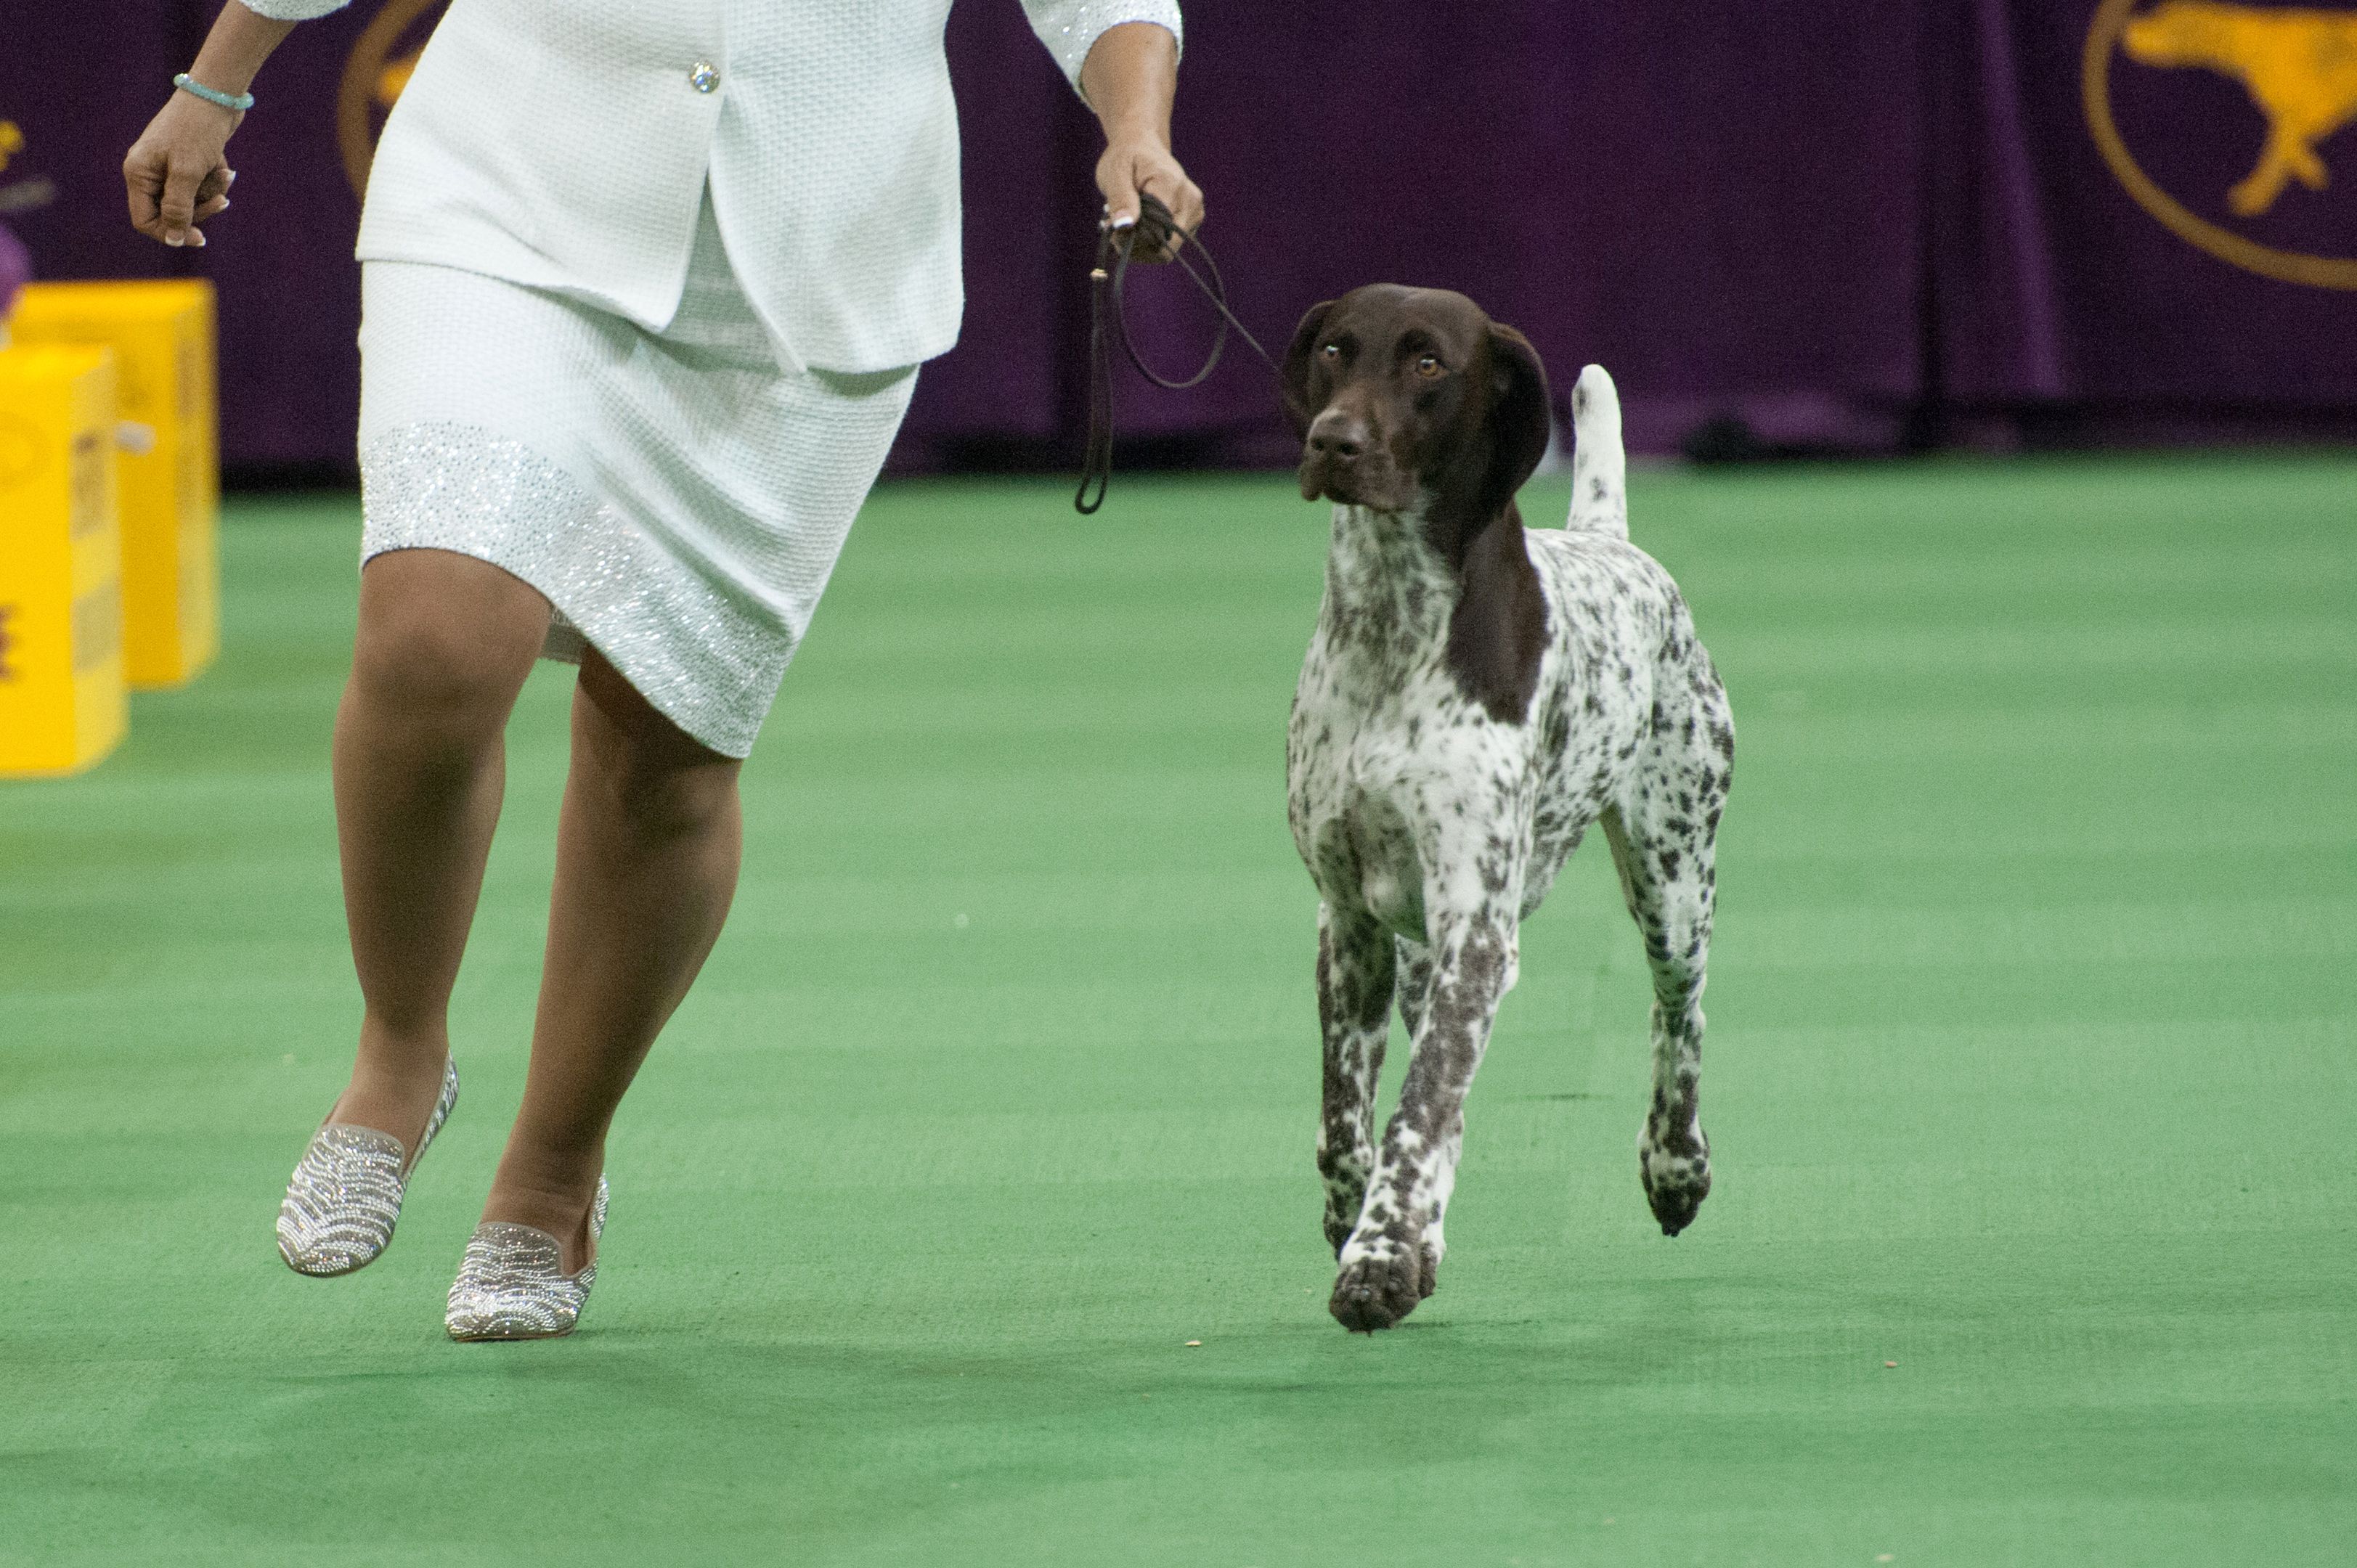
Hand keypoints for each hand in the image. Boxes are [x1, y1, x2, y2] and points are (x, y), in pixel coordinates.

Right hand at [124, 92, 238, 247]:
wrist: (217, 96)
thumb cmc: (197, 131)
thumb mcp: (187, 173)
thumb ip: (178, 208)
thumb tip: (172, 240)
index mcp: (138, 173)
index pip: (145, 220)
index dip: (169, 232)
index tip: (199, 237)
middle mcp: (149, 171)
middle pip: (171, 213)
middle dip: (200, 209)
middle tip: (221, 202)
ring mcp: (168, 167)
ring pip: (190, 201)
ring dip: (212, 193)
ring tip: (224, 174)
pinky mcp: (188, 162)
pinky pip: (201, 187)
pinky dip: (215, 181)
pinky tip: (226, 168)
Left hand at [1096, 137, 1202, 262]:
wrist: (1142, 146)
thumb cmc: (1126, 157)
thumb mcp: (1115, 173)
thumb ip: (1121, 198)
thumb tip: (1125, 226)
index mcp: (1172, 185)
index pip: (1159, 233)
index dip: (1134, 240)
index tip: (1112, 227)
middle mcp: (1190, 200)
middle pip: (1165, 247)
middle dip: (1137, 245)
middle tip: (1114, 228)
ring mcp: (1195, 211)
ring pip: (1168, 250)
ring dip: (1141, 245)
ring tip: (1125, 224)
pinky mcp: (1193, 219)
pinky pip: (1170, 245)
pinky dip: (1150, 242)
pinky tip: (1137, 225)